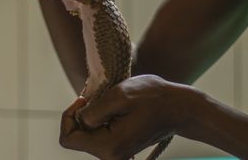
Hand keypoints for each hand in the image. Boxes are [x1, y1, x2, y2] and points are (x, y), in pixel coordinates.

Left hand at [60, 75, 190, 159]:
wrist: (179, 107)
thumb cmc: (152, 98)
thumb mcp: (119, 95)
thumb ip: (93, 110)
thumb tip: (79, 118)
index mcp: (107, 146)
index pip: (68, 138)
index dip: (69, 115)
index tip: (84, 98)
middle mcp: (110, 156)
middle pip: (79, 136)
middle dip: (84, 113)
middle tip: (99, 94)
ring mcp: (117, 153)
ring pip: (90, 133)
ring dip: (95, 114)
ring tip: (112, 98)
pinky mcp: (122, 146)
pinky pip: (102, 133)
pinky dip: (104, 118)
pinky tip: (118, 106)